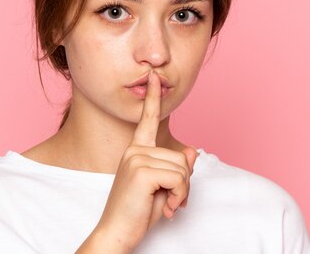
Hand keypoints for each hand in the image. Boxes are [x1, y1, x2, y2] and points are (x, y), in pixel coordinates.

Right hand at [85, 70, 198, 252]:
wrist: (117, 233)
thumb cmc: (137, 212)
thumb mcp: (163, 188)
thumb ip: (177, 169)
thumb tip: (192, 151)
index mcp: (136, 151)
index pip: (146, 119)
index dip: (153, 97)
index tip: (155, 77)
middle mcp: (134, 150)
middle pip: (181, 157)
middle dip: (183, 184)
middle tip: (169, 201)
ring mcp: (136, 159)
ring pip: (182, 169)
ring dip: (181, 192)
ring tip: (165, 204)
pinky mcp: (141, 171)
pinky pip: (179, 179)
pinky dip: (179, 197)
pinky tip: (166, 208)